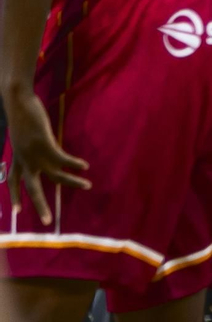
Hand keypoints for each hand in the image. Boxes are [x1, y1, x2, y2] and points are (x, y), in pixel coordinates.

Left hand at [2, 90, 89, 224]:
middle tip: (47, 220)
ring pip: (54, 175)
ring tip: (87, 185)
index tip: (17, 212)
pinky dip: (74, 164)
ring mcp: (34, 153)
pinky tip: (84, 166)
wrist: (18, 101)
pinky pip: (62, 159)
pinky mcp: (44, 144)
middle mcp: (24, 159)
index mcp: (17, 157)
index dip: (15, 196)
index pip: (13, 181)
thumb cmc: (21, 114)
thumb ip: (30, 146)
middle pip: (32, 188)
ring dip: (71, 181)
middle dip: (40, 205)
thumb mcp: (22, 135)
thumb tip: (40, 149)